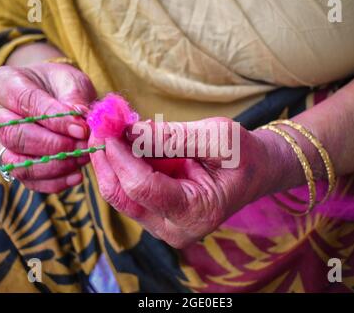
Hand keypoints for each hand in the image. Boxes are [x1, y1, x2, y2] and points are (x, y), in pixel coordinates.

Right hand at [0, 63, 95, 192]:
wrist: (49, 95)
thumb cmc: (58, 84)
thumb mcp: (70, 79)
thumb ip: (74, 96)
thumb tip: (81, 119)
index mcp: (2, 83)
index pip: (25, 102)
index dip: (55, 119)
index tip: (81, 129)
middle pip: (15, 136)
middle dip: (54, 145)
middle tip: (83, 146)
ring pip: (17, 163)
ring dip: (54, 166)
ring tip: (82, 159)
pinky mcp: (9, 163)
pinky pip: (27, 180)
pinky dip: (53, 182)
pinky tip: (76, 176)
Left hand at [89, 118, 283, 247]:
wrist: (256, 171)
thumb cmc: (244, 155)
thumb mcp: (218, 138)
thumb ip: (174, 137)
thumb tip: (129, 129)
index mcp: (196, 214)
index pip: (142, 188)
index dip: (121, 155)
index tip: (108, 125)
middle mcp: (174, 229)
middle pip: (123, 196)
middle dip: (107, 159)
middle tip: (98, 125)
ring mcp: (163, 224)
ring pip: (121, 194)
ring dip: (111, 160)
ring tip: (109, 128)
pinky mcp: (157, 214)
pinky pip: (129, 189)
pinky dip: (122, 163)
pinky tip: (122, 140)